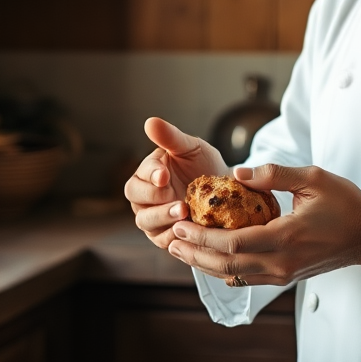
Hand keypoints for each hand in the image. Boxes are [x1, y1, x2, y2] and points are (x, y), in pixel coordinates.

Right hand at [125, 117, 229, 248]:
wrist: (224, 193)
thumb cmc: (204, 166)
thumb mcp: (191, 148)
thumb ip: (171, 138)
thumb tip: (150, 121)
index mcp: (148, 172)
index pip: (140, 174)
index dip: (150, 175)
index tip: (164, 175)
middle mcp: (145, 195)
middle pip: (136, 198)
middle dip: (155, 199)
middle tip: (177, 199)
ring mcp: (153, 216)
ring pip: (146, 222)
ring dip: (164, 218)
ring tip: (185, 213)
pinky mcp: (164, 235)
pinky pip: (162, 240)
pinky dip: (173, 236)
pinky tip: (188, 230)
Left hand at [167, 164, 360, 285]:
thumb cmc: (345, 203)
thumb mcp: (313, 178)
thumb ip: (274, 174)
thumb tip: (237, 174)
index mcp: (288, 236)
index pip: (235, 243)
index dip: (204, 236)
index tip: (182, 222)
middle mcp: (283, 261)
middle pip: (228, 265)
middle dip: (195, 252)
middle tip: (171, 238)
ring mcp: (284, 273)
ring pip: (235, 276)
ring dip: (204, 264)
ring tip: (180, 248)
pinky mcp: (285, 277)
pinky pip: (247, 279)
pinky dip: (223, 269)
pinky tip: (207, 257)